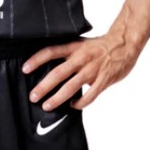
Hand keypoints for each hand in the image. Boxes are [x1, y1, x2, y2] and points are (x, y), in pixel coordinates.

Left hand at [21, 34, 138, 109]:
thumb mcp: (80, 43)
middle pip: (58, 73)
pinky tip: (72, 105)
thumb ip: (67, 53)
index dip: (36, 59)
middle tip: (32, 96)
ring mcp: (92, 70)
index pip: (51, 51)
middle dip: (43, 86)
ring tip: (46, 106)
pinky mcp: (103, 81)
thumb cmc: (100, 45)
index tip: (25, 68)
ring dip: (57, 98)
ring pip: (71, 87)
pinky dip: (79, 103)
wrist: (124, 44)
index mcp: (74, 47)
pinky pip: (89, 96)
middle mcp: (81, 58)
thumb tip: (48, 64)